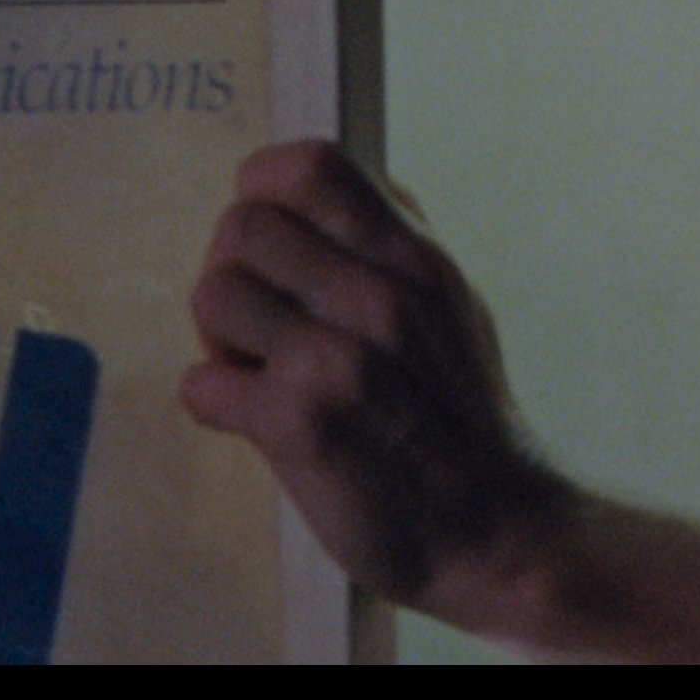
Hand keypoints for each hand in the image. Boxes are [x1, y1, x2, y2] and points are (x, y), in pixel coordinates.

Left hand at [178, 140, 568, 624]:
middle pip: (240, 228)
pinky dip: (213, 403)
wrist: (498, 534)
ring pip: (213, 295)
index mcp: (413, 260)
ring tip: (256, 373)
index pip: (310, 165)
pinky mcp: (301, 428)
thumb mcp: (453, 305)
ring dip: (218, 340)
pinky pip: (200, 384)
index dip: (262, 190)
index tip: (270, 241)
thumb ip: (394, 242)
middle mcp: (378, 299)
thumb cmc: (465, 419)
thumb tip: (325, 183)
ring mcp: (338, 362)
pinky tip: (250, 423)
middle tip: (257, 328)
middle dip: (232, 275)